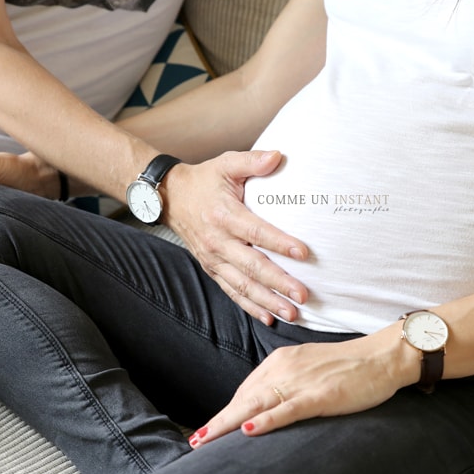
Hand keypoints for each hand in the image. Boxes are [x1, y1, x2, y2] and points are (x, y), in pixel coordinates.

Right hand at [162, 150, 309, 324]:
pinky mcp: (211, 269)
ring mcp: (213, 259)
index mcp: (224, 215)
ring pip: (243, 285)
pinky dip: (250, 307)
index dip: (279, 242)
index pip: (255, 232)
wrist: (170, 198)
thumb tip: (278, 156)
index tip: (303, 252)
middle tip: (303, 295)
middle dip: (279, 283)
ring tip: (293, 313)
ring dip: (268, 301)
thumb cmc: (205, 180)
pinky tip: (269, 317)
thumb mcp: (225, 164)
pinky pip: (232, 291)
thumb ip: (251, 161)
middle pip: (252, 266)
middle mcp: (218, 241)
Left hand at [188, 331, 415, 447]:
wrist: (381, 356)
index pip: (246, 391)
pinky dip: (265, 420)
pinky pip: (287, 409)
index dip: (226, 412)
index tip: (209, 429)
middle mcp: (284, 369)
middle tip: (195, 440)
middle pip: (243, 399)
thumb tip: (266, 404)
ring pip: (256, 405)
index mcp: (280, 361)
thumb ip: (286, 382)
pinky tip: (248, 430)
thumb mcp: (308, 369)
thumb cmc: (348, 365)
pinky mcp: (320, 395)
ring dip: (228, 423)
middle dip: (218, 421)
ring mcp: (300, 382)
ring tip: (207, 439)